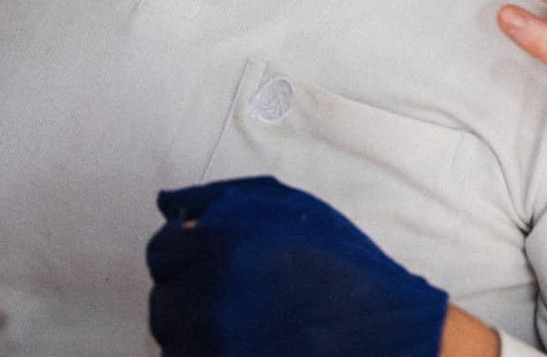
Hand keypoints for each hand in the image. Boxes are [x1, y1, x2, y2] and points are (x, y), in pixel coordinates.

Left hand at [147, 175, 448, 356]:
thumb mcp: (291, 214)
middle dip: (192, 297)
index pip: (162, 251)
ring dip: (199, 334)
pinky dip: (210, 356)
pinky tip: (248, 347)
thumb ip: (225, 204)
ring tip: (247, 329)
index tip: (210, 267)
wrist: (384, 340)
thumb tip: (174, 211)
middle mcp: (209, 298)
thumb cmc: (344, 275)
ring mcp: (211, 348)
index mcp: (223, 246)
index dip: (187, 257)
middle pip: (164, 299)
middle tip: (236, 301)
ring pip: (174, 341)